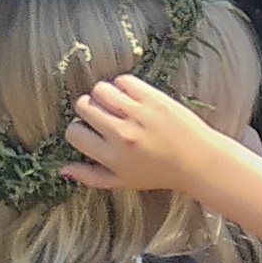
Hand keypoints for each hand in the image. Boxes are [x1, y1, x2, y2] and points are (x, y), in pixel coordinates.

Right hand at [60, 74, 236, 196]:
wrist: (199, 161)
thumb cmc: (160, 174)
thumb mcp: (123, 182)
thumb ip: (90, 176)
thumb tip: (62, 169)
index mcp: (112, 156)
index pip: (74, 132)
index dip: (79, 130)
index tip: (92, 131)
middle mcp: (122, 134)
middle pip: (83, 106)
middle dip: (89, 110)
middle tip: (104, 117)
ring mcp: (138, 114)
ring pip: (101, 89)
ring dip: (105, 95)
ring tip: (117, 105)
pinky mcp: (154, 98)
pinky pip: (124, 80)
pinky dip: (123, 86)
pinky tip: (131, 97)